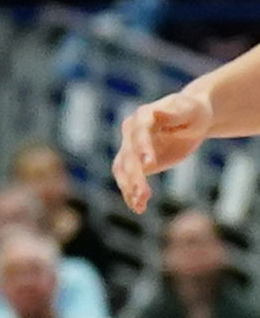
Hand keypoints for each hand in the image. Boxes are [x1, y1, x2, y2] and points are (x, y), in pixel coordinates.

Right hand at [114, 85, 213, 211]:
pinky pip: (127, 179)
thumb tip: (157, 110)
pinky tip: (139, 207)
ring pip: (123, 170)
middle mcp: (130, 132)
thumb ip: (173, 112)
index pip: (139, 132)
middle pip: (128, 156)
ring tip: (140, 205)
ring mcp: (129, 148)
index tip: (149, 164)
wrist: (191, 120)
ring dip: (130, 188)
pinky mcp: (134, 163)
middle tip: (144, 195)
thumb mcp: (189, 111)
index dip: (142, 147)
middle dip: (135, 176)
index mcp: (143, 116)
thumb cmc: (193, 112)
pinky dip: (131, 194)